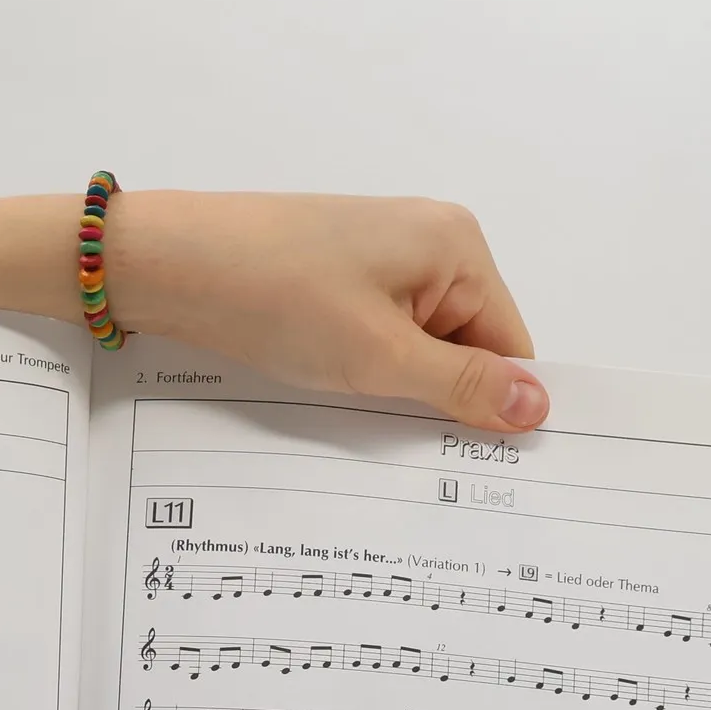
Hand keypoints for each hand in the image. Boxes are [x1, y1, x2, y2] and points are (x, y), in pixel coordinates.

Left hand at [108, 191, 548, 431]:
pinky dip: (366, 372)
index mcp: (457, 246)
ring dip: (397, 390)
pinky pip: (379, 338)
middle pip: (467, 347)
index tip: (476, 467)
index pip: (510, 345)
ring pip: (418, 349)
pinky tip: (335, 391)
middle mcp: (430, 242)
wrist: (171, 265)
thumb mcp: (378, 356)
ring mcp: (381, 258)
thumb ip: (460, 386)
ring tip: (361, 410)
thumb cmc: (275, 297)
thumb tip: (539, 408)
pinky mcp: (340, 277)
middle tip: (410, 452)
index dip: (494, 405)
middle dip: (440, 399)